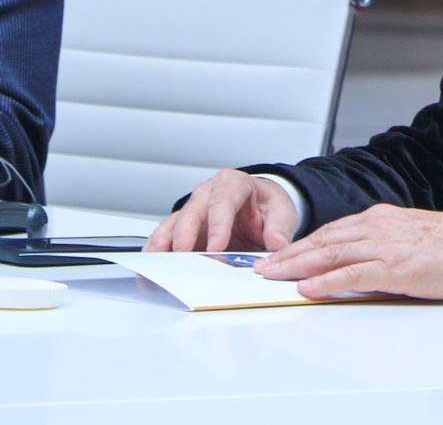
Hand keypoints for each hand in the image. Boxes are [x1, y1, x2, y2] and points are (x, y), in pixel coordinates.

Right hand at [145, 170, 297, 252]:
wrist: (259, 210)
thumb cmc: (266, 207)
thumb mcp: (281, 211)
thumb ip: (280, 227)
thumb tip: (277, 243)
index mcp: (233, 184)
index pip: (224, 200)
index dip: (218, 223)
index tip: (217, 246)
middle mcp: (208, 194)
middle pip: (193, 212)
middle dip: (186, 234)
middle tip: (184, 255)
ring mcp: (192, 211)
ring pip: (173, 224)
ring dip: (165, 243)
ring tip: (158, 263)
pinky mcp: (181, 229)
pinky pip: (165, 238)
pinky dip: (158, 252)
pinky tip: (152, 267)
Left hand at [253, 205, 442, 300]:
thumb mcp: (411, 238)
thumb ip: (382, 246)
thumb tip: (356, 266)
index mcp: (383, 218)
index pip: (332, 231)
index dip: (301, 244)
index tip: (279, 255)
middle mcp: (380, 226)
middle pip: (324, 241)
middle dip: (288, 255)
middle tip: (260, 267)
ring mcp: (387, 245)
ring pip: (331, 254)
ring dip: (297, 267)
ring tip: (272, 276)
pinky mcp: (397, 266)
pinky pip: (353, 274)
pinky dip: (327, 281)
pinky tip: (308, 288)